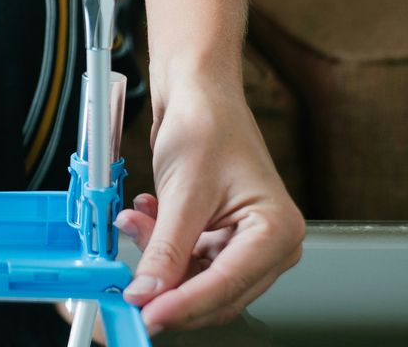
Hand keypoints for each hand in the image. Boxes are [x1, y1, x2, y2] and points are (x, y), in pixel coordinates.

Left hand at [116, 85, 303, 333]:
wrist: (196, 92)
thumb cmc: (208, 123)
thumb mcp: (183, 192)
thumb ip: (166, 249)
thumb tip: (148, 293)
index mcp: (277, 230)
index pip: (227, 285)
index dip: (184, 305)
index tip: (148, 315)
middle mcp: (269, 243)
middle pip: (215, 293)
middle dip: (168, 283)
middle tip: (130, 285)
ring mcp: (244, 243)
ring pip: (195, 280)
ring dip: (159, 259)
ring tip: (135, 222)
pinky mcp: (219, 239)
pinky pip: (186, 261)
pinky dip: (160, 246)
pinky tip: (145, 217)